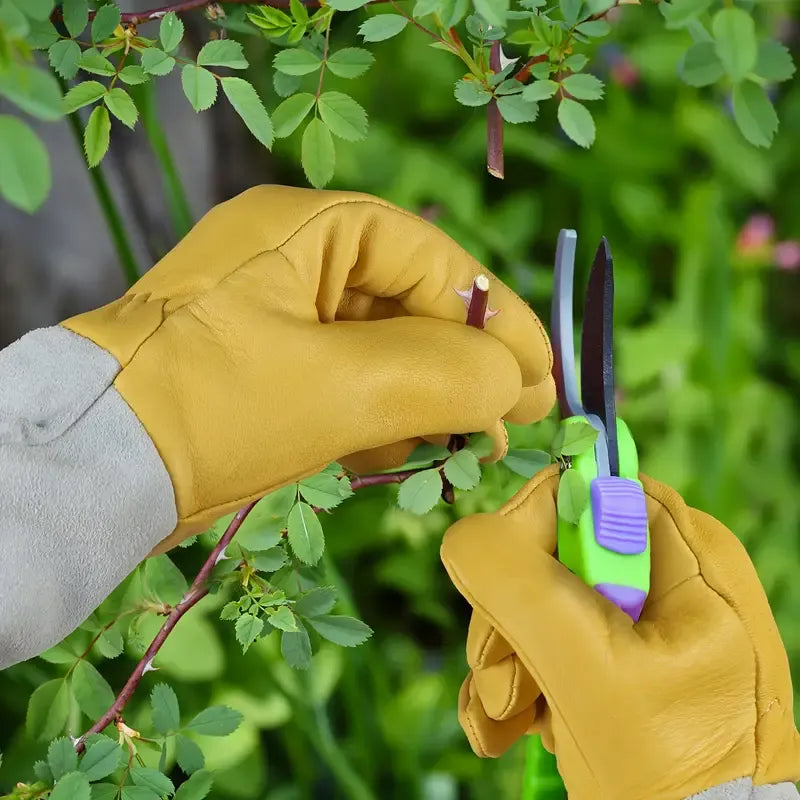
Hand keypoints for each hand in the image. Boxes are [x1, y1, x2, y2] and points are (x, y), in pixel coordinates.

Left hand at [62, 186, 553, 551]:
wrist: (97, 466)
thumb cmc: (216, 406)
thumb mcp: (346, 388)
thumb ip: (447, 375)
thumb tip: (516, 383)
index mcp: (308, 229)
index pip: (432, 260)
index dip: (496, 319)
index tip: (542, 377)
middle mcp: (294, 258)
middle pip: (410, 305)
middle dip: (461, 366)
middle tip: (512, 420)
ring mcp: (277, 312)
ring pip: (382, 347)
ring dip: (422, 396)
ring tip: (456, 445)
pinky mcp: (267, 362)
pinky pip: (346, 377)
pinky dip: (377, 413)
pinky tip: (391, 452)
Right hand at [440, 466, 799, 799]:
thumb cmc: (666, 772)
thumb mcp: (590, 674)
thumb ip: (524, 585)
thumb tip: (466, 534)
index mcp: (687, 554)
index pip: (584, 491)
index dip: (530, 534)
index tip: (509, 603)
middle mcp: (663, 575)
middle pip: (545, 549)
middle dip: (507, 618)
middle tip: (510, 684)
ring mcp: (634, 618)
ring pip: (529, 599)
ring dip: (501, 661)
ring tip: (510, 718)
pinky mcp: (608, 656)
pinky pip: (537, 639)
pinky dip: (511, 684)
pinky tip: (507, 729)